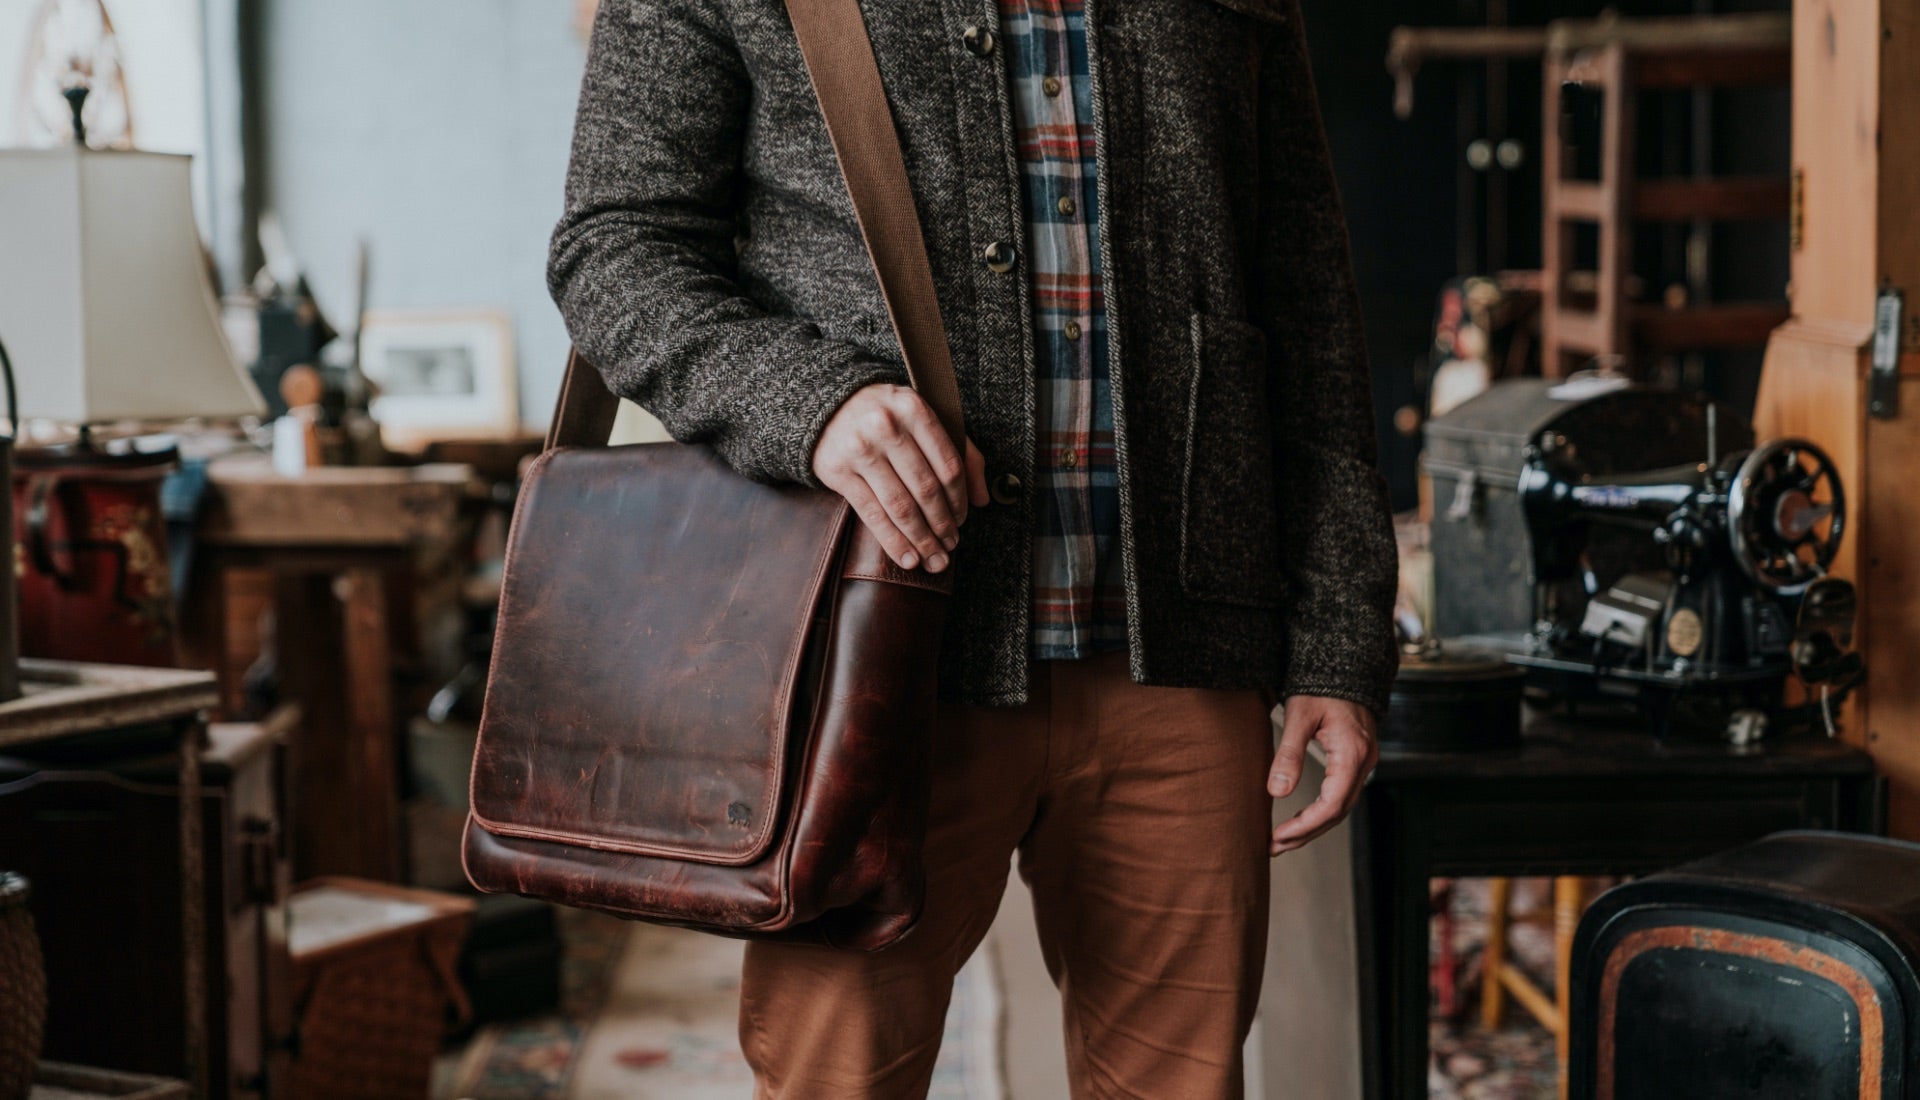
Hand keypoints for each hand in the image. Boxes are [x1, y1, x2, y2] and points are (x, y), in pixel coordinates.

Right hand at [812, 383, 989, 572]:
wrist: (827, 408)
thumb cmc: (887, 416)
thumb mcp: (924, 420)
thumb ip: (961, 452)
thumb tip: (983, 499)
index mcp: (914, 410)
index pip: (948, 465)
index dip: (959, 500)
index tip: (962, 521)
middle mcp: (886, 427)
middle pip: (925, 489)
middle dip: (942, 526)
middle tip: (950, 548)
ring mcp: (859, 449)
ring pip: (900, 506)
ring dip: (921, 539)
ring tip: (933, 559)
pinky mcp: (837, 471)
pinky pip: (872, 514)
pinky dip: (893, 541)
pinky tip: (908, 557)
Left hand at [1267, 695, 1378, 854]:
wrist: (1344, 666)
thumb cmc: (1321, 686)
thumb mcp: (1299, 716)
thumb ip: (1289, 754)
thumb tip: (1277, 792)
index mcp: (1352, 753)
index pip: (1331, 805)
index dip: (1305, 826)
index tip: (1278, 836)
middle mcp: (1364, 762)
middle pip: (1337, 813)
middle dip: (1306, 834)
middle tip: (1274, 847)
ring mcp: (1363, 763)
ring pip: (1340, 807)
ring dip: (1312, 827)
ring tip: (1282, 841)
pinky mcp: (1356, 761)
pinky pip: (1341, 795)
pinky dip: (1320, 812)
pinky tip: (1300, 819)